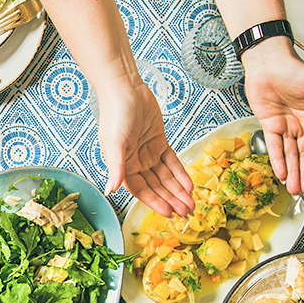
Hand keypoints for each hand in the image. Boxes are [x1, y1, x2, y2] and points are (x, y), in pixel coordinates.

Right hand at [96, 76, 194, 216]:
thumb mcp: (114, 143)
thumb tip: (111, 190)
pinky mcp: (159, 142)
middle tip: (187, 214)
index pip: (141, 190)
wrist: (125, 88)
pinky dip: (180, 173)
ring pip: (166, 177)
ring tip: (192, 204)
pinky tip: (189, 185)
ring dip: (178, 190)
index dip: (155, 202)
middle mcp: (136, 162)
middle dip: (172, 200)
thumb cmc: (115, 113)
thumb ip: (116, 168)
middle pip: (157, 187)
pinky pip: (172, 162)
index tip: (169, 213)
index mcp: (123, 166)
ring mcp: (148, 152)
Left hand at [240, 37, 303, 195]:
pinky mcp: (269, 125)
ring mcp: (286, 126)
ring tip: (295, 190)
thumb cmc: (293, 68)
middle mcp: (302, 124)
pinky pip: (275, 147)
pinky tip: (281, 174)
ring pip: (291, 155)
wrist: (267, 62)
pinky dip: (278, 160)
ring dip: (293, 172)